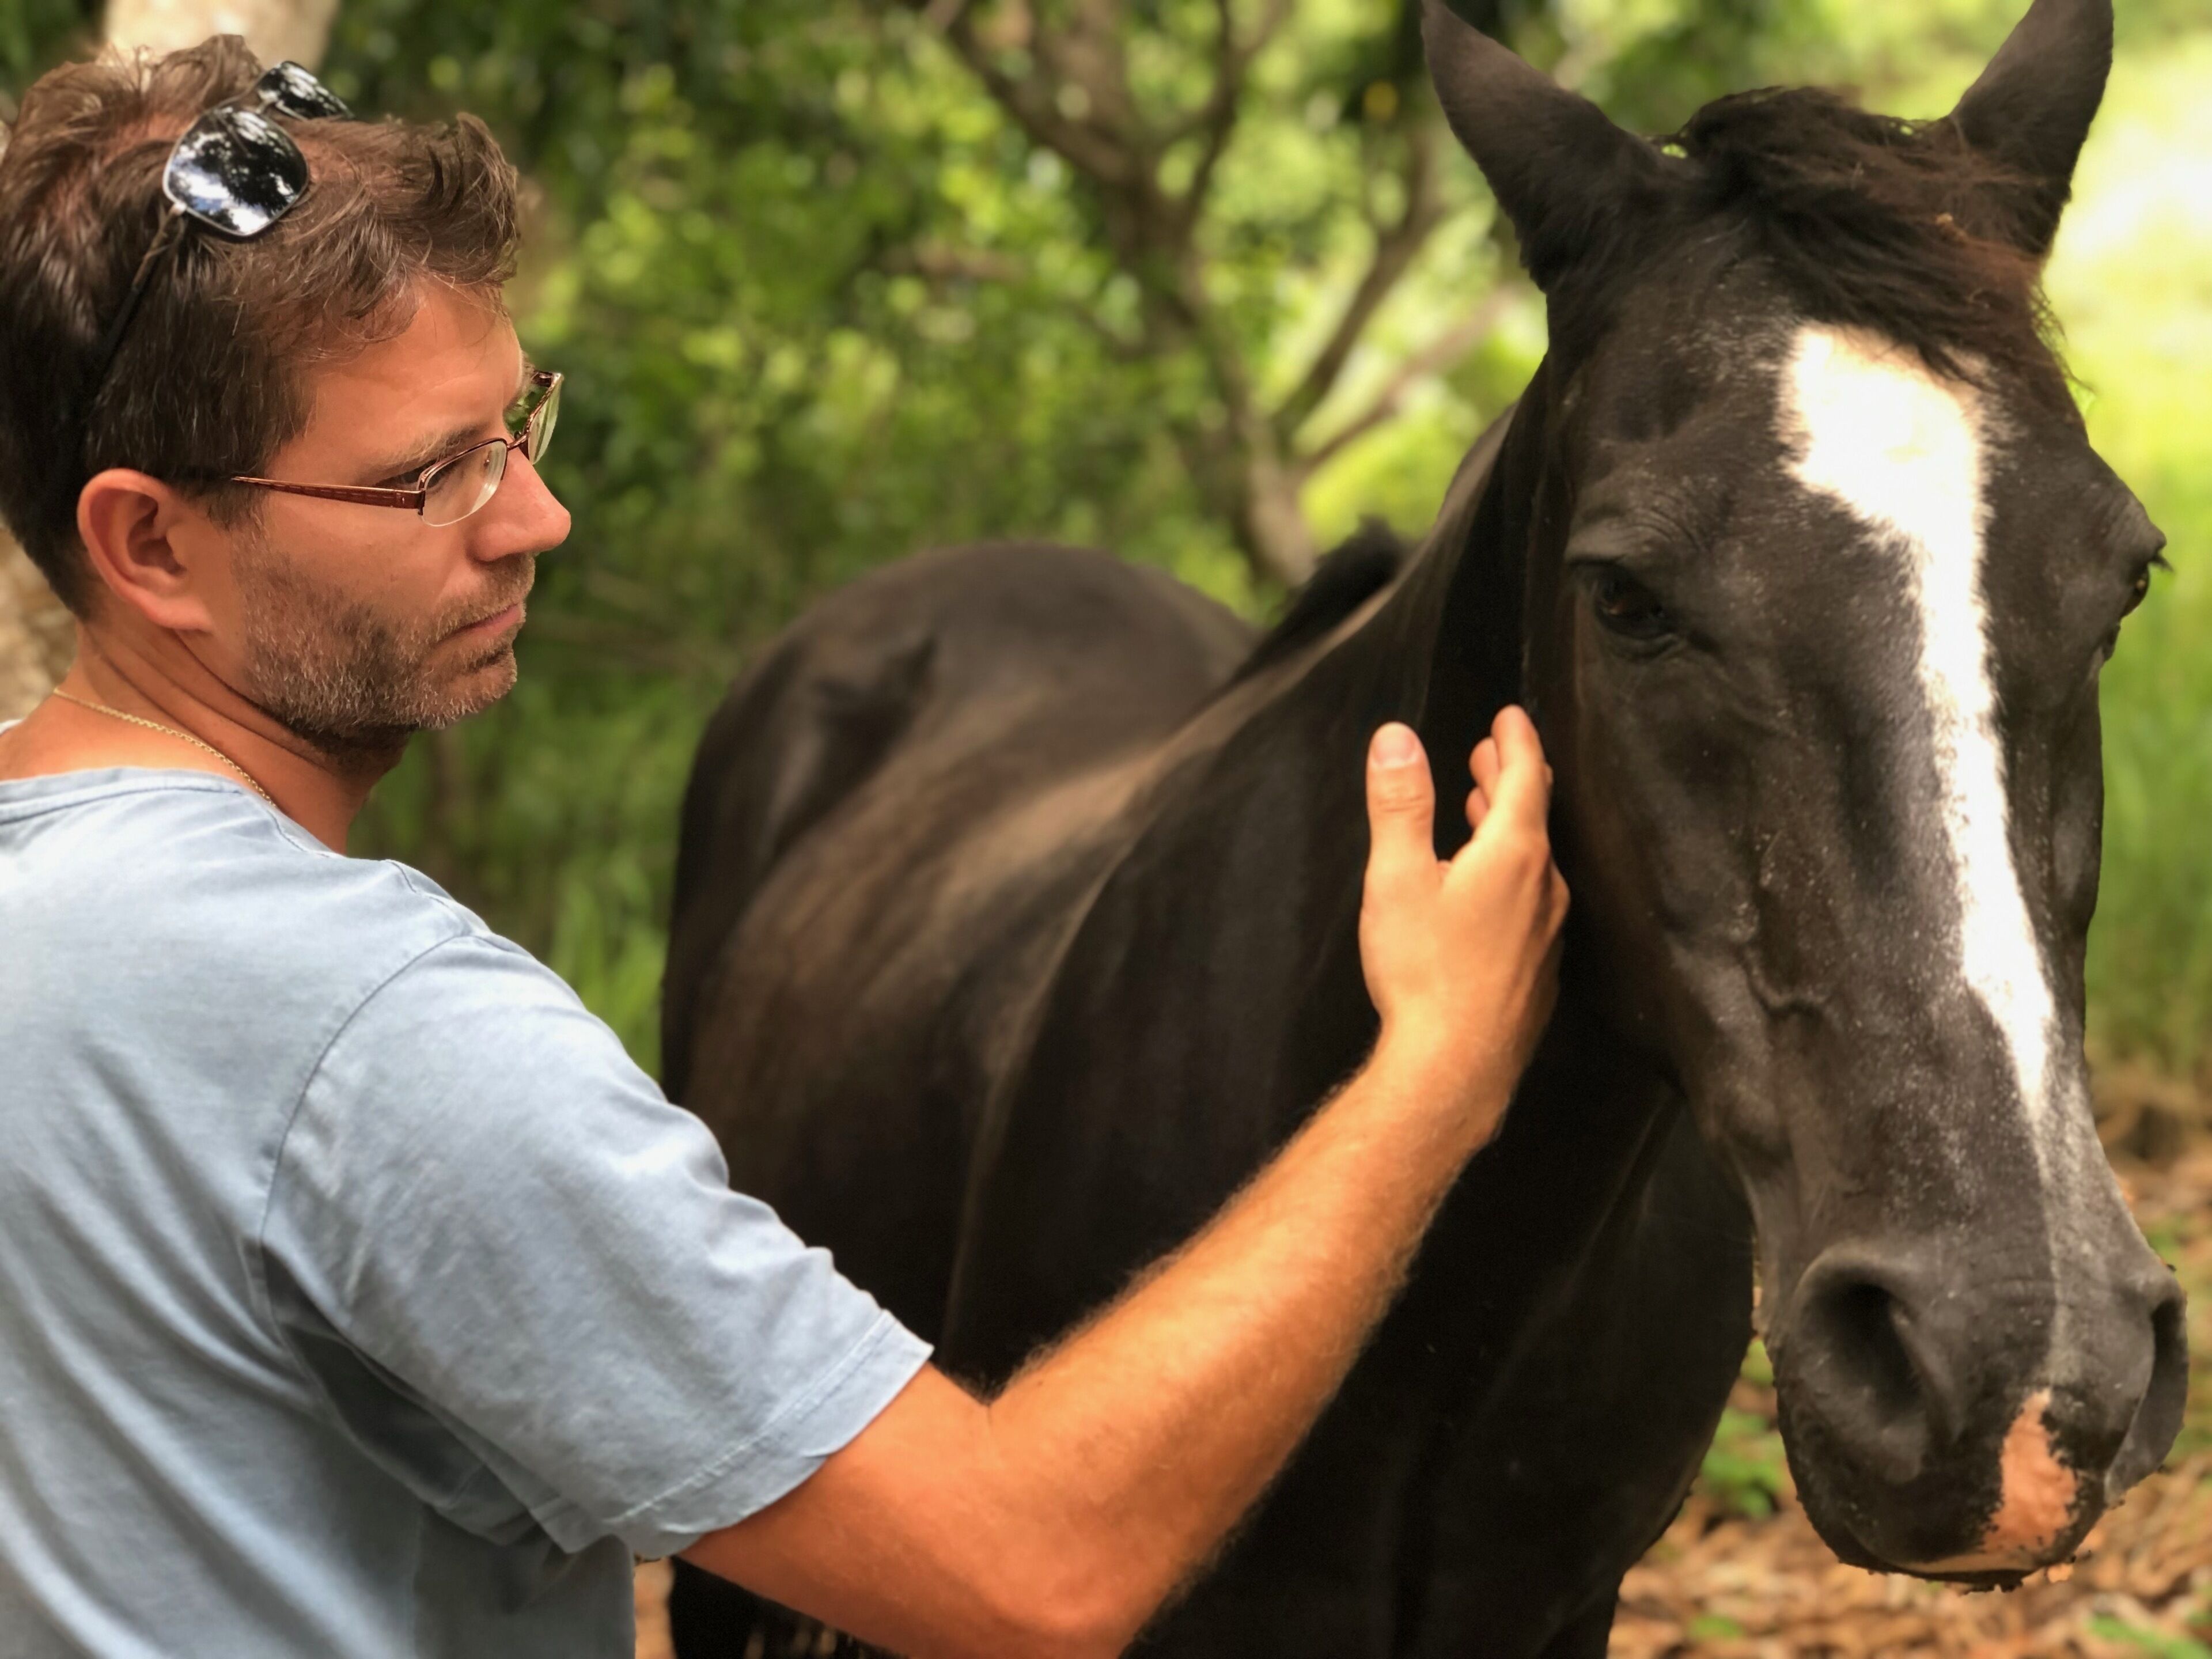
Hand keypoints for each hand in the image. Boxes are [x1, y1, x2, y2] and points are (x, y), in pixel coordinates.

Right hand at [1357, 708, 1567, 1134]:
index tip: (1511, 715)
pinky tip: (1486, 897)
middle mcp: (1543, 888)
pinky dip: (1511, 879)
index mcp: (1514, 853)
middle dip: (1510, 779)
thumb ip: (1399, 804)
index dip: (1517, 740)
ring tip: (1484, 814)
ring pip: (1534, 863)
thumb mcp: (1397, 877)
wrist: (1455, 1068)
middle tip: (1489, 755)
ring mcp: (1547, 933)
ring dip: (1509, 830)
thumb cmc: (1423, 970)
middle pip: (1534, 816)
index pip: (1526, 776)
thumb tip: (1396, 738)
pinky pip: (1531, 906)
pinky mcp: (1539, 971)